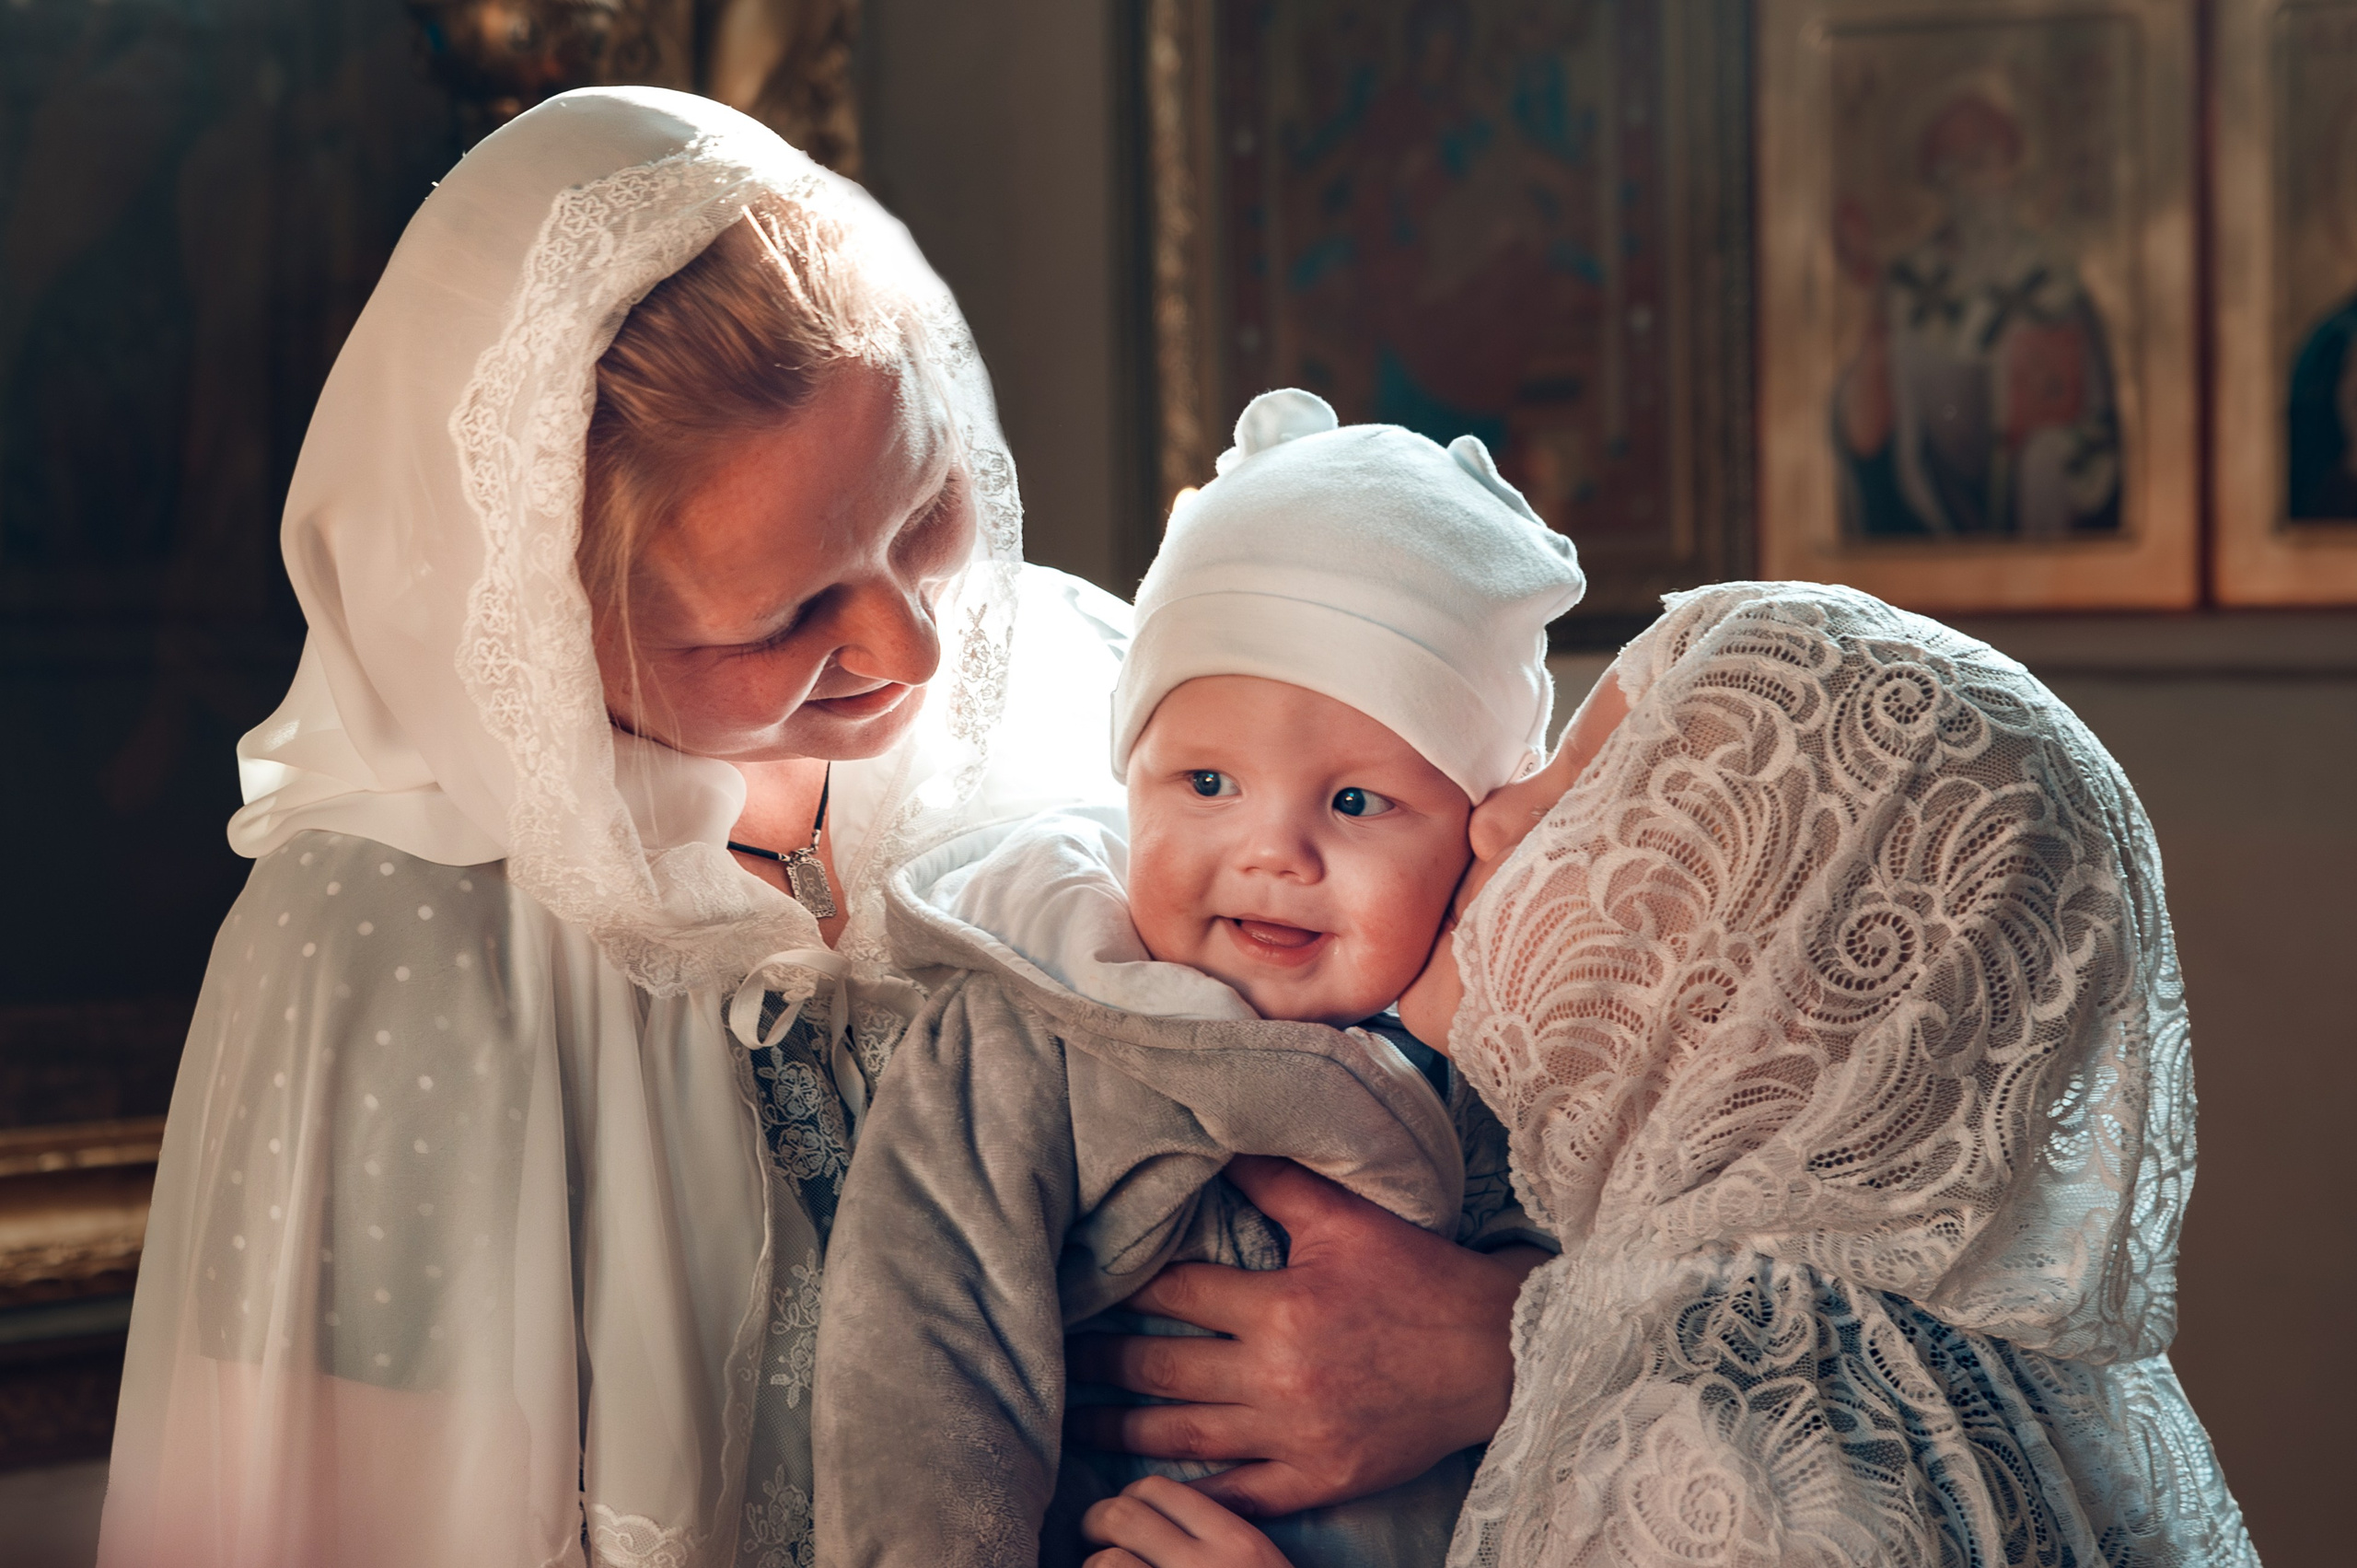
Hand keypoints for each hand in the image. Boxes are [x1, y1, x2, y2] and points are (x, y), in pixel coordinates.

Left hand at [1065, 1155, 1545, 1516]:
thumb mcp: (1348, 1216)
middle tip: (1052, 1361)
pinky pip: (1236, 1495)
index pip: (1174, 1294)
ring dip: (1119, 1432)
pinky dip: (1187, 1493)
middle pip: (1162, 1372)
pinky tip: (1144, 1491)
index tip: (1078, 1287)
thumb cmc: (1420, 1277)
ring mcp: (1296, 1437)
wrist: (1496, 1356)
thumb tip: (1218, 1138)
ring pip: (1183, 1438)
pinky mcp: (1318, 1480)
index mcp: (1282, 1308)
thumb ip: (1276, 1181)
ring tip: (1071, 1424)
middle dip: (1101, 1367)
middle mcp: (1280, 1378)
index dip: (1121, 1289)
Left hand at [1082, 1476, 1293, 1567]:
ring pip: (1107, 1559)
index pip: (1163, 1490)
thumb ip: (1224, 1537)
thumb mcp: (1261, 1565)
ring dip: (1096, 1566)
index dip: (1132, 1495)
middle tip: (1093, 1532)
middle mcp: (1210, 1566)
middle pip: (1125, 1513)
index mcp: (1239, 1543)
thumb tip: (1164, 1518)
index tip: (1126, 1506)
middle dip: (1097, 1520)